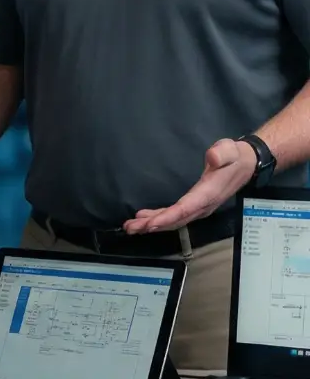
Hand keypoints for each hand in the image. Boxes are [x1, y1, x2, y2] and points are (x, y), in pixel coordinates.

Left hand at [123, 138, 256, 233]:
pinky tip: (146, 218)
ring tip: (133, 226)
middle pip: (176, 219)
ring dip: (153, 224)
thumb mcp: (229, 150)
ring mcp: (199, 207)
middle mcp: (203, 204)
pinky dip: (161, 218)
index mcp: (208, 193)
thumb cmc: (234, 156)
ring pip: (175, 219)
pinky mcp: (196, 204)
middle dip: (154, 225)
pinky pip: (177, 215)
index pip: (185, 208)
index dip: (168, 217)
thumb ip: (221, 153)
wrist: (246, 164)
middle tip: (132, 228)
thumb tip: (212, 156)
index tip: (150, 224)